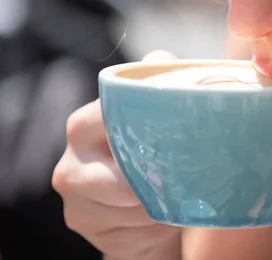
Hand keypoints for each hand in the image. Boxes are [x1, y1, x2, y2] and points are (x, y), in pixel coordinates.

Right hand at [53, 51, 181, 259]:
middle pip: (122, 177)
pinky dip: (155, 224)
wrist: (138, 206)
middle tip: (179, 174)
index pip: (106, 119)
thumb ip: (154, 79)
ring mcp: (77, 205)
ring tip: (171, 194)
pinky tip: (160, 215)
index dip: (142, 128)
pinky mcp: (91, 233)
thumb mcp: (150, 112)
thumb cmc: (146, 150)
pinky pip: (134, 231)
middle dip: (154, 178)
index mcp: (82, 128)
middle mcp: (70, 167)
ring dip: (160, 203)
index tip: (169, 136)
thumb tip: (161, 59)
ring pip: (133, 207)